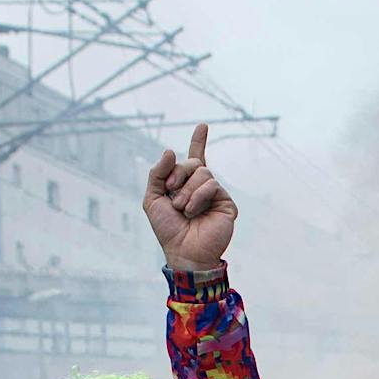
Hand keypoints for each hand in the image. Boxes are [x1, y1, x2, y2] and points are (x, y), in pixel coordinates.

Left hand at [143, 124, 235, 271]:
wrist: (183, 252)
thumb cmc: (168, 230)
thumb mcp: (152, 199)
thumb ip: (156, 173)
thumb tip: (171, 150)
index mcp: (186, 185)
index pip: (195, 159)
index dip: (198, 142)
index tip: (203, 126)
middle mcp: (202, 188)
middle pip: (193, 162)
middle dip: (178, 174)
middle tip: (172, 193)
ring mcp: (215, 195)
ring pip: (202, 172)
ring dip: (187, 190)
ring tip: (183, 210)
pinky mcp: (226, 203)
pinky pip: (211, 184)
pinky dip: (198, 196)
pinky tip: (193, 212)